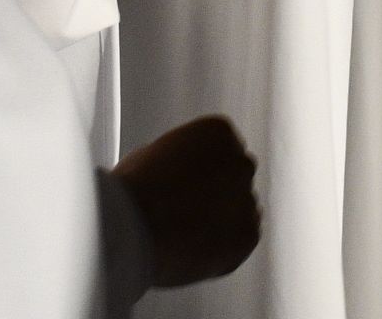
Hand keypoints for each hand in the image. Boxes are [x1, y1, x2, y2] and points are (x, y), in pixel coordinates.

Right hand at [112, 114, 260, 287]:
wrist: (133, 229)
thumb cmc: (133, 191)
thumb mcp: (152, 154)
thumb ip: (179, 158)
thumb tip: (179, 172)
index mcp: (219, 132)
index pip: (222, 151)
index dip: (201, 172)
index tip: (185, 187)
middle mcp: (241, 161)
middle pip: (235, 178)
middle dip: (217, 194)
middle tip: (187, 212)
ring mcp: (248, 198)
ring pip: (239, 211)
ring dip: (221, 221)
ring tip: (185, 235)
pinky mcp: (248, 235)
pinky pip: (241, 241)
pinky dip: (223, 248)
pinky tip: (194, 248)